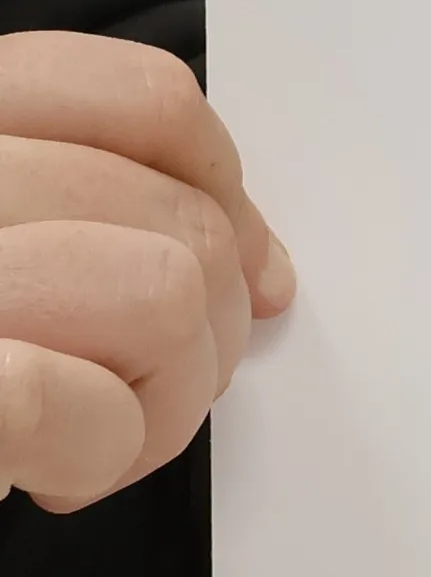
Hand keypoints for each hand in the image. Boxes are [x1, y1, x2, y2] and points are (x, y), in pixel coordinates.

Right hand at [0, 31, 292, 510]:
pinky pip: (63, 399)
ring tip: (85, 441)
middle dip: (209, 336)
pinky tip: (46, 477)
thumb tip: (261, 271)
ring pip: (163, 292)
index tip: (249, 274)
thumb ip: (99, 224)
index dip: (223, 191)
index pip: (139, 99)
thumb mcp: (23, 264)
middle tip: (137, 399)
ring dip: (161, 400)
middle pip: (179, 217)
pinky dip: (94, 455)